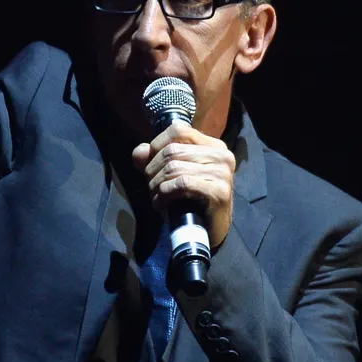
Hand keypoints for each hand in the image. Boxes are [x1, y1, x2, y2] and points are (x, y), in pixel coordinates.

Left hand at [132, 124, 235, 248]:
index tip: (149, 164)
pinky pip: (181, 184)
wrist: (209, 231)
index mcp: (213, 146)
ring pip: (174, 168)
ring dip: (156, 185)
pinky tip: (161, 204)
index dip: (157, 144)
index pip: (178, 130)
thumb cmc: (190, 200)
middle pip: (172, 151)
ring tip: (156, 196)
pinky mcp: (219, 191)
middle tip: (151, 187)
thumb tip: (139, 152)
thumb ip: (153, 159)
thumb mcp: (170, 175)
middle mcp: (222, 155)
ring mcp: (223, 173)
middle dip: (153, 170)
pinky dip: (164, 194)